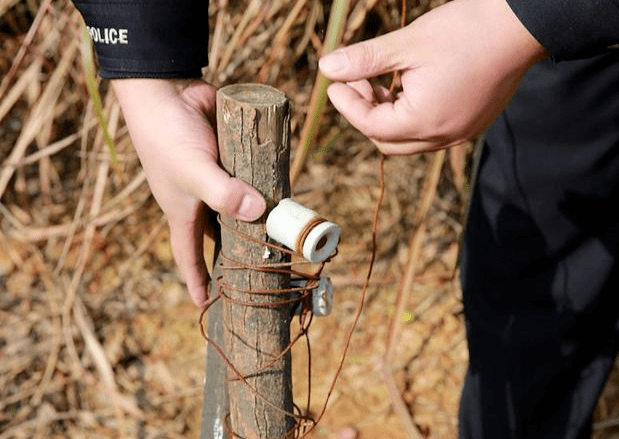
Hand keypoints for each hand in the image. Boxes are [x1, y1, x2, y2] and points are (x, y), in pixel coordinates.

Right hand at [112, 79, 265, 305]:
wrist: (167, 90)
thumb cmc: (167, 137)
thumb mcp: (192, 171)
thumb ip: (223, 193)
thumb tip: (259, 213)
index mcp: (184, 212)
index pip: (189, 256)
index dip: (198, 281)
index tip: (207, 305)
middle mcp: (200, 199)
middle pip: (220, 235)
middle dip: (237, 253)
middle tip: (263, 271)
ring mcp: (216, 178)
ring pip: (239, 206)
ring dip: (256, 217)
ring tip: (282, 234)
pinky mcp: (230, 157)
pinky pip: (249, 177)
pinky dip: (263, 185)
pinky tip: (282, 191)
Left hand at [319, 0, 547, 154]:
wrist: (521, 26)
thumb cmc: (466, 31)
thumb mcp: (408, 44)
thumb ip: (364, 60)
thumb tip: (326, 68)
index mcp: (425, 121)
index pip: (370, 125)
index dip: (346, 104)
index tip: (334, 82)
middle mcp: (443, 137)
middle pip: (387, 140)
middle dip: (364, 114)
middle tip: (355, 82)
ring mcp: (460, 134)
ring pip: (408, 139)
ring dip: (387, 116)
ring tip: (378, 83)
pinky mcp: (471, 124)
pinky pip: (430, 132)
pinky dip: (410, 116)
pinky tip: (406, 88)